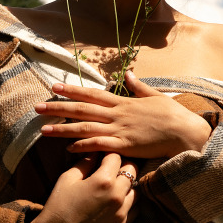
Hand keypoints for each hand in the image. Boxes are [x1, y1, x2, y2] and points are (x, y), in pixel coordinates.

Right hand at [25, 153, 137, 222]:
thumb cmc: (59, 204)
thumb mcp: (69, 177)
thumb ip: (86, 162)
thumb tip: (96, 152)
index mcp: (104, 181)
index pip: (116, 157)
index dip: (108, 154)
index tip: (103, 157)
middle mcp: (117, 196)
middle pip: (132, 170)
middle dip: (122, 166)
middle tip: (111, 169)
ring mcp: (121, 213)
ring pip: (136, 190)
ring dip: (127, 185)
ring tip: (114, 187)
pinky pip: (134, 209)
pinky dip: (128, 203)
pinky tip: (115, 203)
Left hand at [34, 71, 211, 157]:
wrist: (186, 132)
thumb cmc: (173, 115)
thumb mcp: (155, 96)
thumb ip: (139, 86)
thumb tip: (129, 73)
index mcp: (124, 102)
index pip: (92, 94)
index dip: (72, 90)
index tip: (54, 87)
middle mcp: (118, 114)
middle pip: (82, 109)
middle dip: (58, 107)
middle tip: (37, 106)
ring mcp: (120, 130)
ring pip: (85, 128)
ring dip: (63, 129)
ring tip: (43, 130)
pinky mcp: (125, 146)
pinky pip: (99, 145)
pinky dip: (83, 146)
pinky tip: (68, 148)